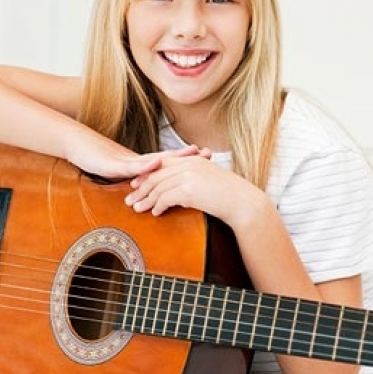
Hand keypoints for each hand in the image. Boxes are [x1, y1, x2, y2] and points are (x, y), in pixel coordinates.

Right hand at [64, 130, 205, 179]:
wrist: (78, 146)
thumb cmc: (99, 159)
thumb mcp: (123, 173)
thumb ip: (138, 178)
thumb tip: (151, 190)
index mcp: (144, 163)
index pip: (171, 162)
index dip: (189, 161)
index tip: (209, 158)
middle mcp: (140, 160)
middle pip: (169, 158)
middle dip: (189, 157)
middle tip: (210, 154)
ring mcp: (129, 160)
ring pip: (155, 160)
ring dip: (174, 158)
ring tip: (192, 154)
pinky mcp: (115, 164)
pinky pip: (132, 166)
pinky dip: (145, 165)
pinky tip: (156, 163)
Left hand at [124, 154, 267, 230]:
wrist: (242, 202)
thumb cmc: (230, 194)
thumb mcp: (210, 179)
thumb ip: (195, 178)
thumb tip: (182, 188)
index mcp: (193, 160)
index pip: (163, 163)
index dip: (147, 174)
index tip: (136, 183)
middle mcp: (189, 164)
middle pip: (156, 174)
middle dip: (141, 187)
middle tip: (130, 198)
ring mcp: (188, 176)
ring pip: (158, 187)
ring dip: (145, 199)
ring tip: (137, 208)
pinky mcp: (188, 190)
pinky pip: (166, 198)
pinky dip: (158, 206)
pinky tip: (155, 213)